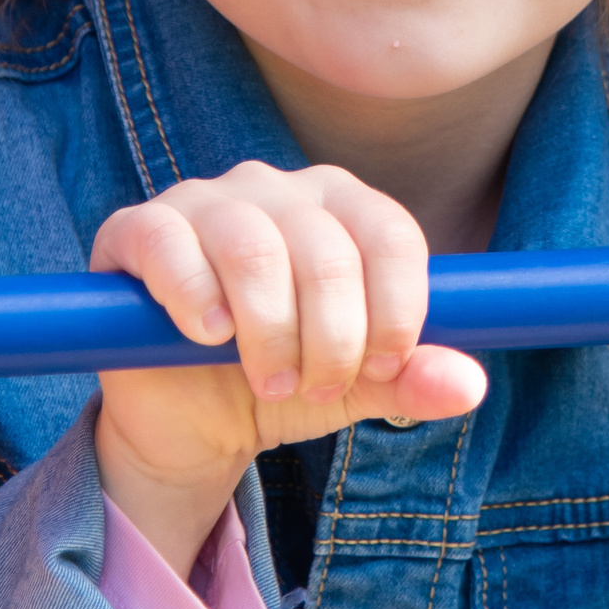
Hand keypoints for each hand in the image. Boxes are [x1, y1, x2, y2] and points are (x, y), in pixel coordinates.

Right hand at [89, 161, 487, 574]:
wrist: (187, 421)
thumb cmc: (281, 381)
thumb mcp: (353, 386)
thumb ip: (409, 379)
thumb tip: (469, 385)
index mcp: (342, 207)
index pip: (390, 234)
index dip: (396, 309)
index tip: (382, 367)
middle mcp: (277, 188)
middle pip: (326, 251)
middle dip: (332, 340)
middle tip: (318, 391)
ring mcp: (204, 201)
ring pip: (253, 248)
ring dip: (270, 332)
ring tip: (270, 381)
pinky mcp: (139, 228)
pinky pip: (169, 244)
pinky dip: (195, 296)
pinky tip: (208, 335)